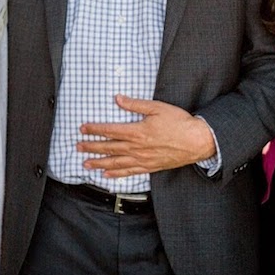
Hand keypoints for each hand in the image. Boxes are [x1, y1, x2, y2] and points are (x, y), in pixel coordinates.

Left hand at [76, 95, 215, 177]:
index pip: (110, 130)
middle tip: (77, 147)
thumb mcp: (157, 107)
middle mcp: (137, 147)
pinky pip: (129, 172)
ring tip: (85, 164)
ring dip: (99, 163)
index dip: (94, 129)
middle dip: (91, 147)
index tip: (82, 128)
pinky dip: (116, 175)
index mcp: (137, 131)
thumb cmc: (178, 122)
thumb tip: (117, 99)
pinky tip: (107, 176)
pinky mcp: (150, 167)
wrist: (197, 141)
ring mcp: (143, 159)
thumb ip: (135, 104)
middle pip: (109, 148)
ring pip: (116, 163)